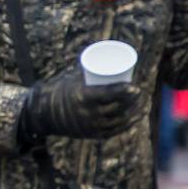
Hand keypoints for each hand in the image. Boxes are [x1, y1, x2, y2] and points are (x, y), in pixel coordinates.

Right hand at [19, 65, 141, 142]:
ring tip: (140, 102)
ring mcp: (92, 126)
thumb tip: (105, 53)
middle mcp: (88, 113)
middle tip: (138, 91)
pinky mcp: (93, 134)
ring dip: (133, 111)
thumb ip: (89, 70)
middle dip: (132, 100)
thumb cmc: (62, 89)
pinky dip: (128, 123)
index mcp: (83, 97)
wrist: (47, 112)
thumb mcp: (73, 78)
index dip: (125, 91)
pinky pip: (115, 130)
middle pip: (117, 106)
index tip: (135, 87)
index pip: (109, 94)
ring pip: (119, 119)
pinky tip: (137, 117)